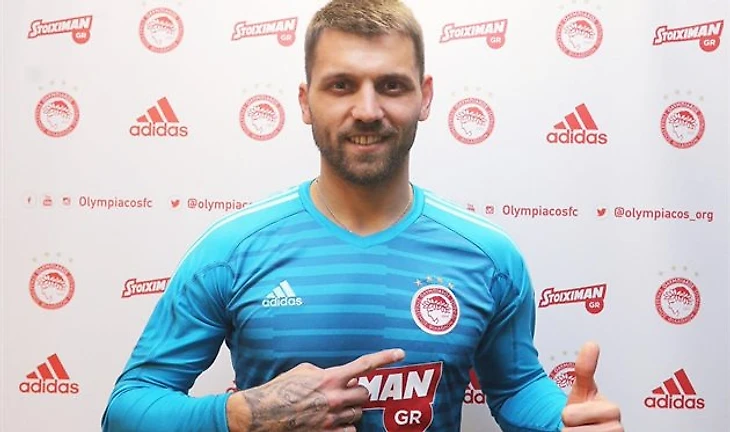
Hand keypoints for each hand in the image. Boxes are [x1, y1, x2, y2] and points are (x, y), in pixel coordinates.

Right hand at [226, 348, 405, 431]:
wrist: (263, 414)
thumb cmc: (280, 390)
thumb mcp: (304, 371)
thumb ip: (326, 372)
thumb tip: (339, 375)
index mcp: (330, 378)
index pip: (365, 365)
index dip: (385, 357)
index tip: (401, 353)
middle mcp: (335, 398)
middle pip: (365, 394)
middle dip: (358, 392)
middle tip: (345, 391)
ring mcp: (332, 418)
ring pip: (358, 413)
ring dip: (351, 409)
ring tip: (333, 406)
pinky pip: (350, 429)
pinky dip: (344, 425)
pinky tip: (331, 420)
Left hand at [561, 342, 622, 431]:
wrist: (581, 428)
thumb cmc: (583, 412)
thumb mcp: (582, 388)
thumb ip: (585, 369)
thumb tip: (592, 344)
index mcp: (611, 410)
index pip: (573, 416)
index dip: (571, 414)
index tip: (572, 415)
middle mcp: (616, 427)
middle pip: (577, 430)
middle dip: (572, 426)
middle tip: (578, 422)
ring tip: (581, 430)